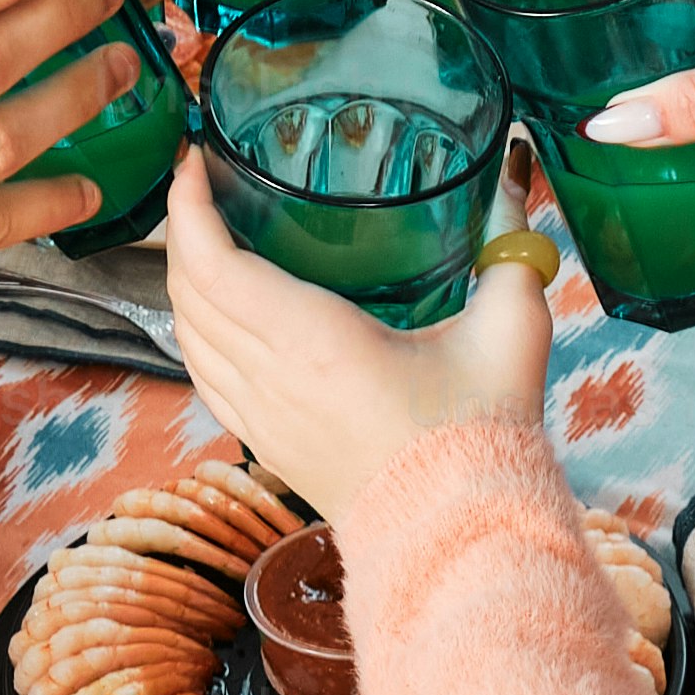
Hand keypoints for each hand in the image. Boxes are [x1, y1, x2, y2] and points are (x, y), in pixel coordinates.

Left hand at [162, 156, 553, 517]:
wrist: (460, 534)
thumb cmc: (482, 434)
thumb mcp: (509, 328)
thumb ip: (509, 246)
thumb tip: (513, 171)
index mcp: (312, 341)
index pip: (212, 264)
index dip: (188, 207)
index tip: (195, 160)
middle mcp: (270, 378)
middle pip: (188, 293)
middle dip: (181, 229)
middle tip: (202, 184)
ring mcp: (260, 417)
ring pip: (188, 337)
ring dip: (183, 281)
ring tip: (204, 236)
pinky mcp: (266, 444)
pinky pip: (204, 377)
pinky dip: (194, 333)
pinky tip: (212, 313)